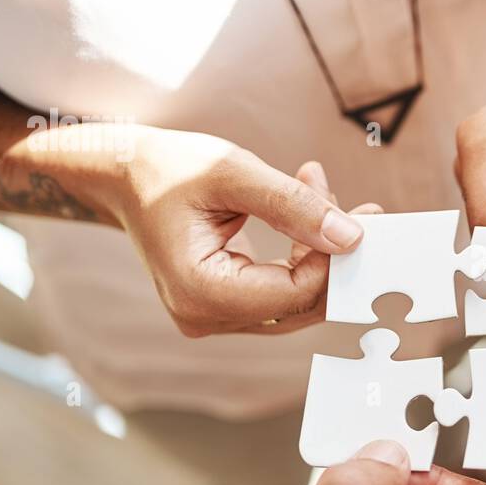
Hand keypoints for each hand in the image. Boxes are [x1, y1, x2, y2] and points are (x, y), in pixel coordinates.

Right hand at [108, 126, 377, 336]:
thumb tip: (352, 237)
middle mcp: (205, 316)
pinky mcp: (223, 305)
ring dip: (321, 251)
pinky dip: (302, 254)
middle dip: (335, 256)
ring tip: (320, 190)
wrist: (123, 175)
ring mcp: (213, 316)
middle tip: (361, 208)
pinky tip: (308, 209)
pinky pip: (280, 290)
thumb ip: (294, 205)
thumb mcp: (233, 172)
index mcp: (199, 291)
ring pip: (295, 299)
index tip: (362, 215)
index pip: (294, 293)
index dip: (335, 259)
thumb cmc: (166, 167)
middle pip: (299, 304)